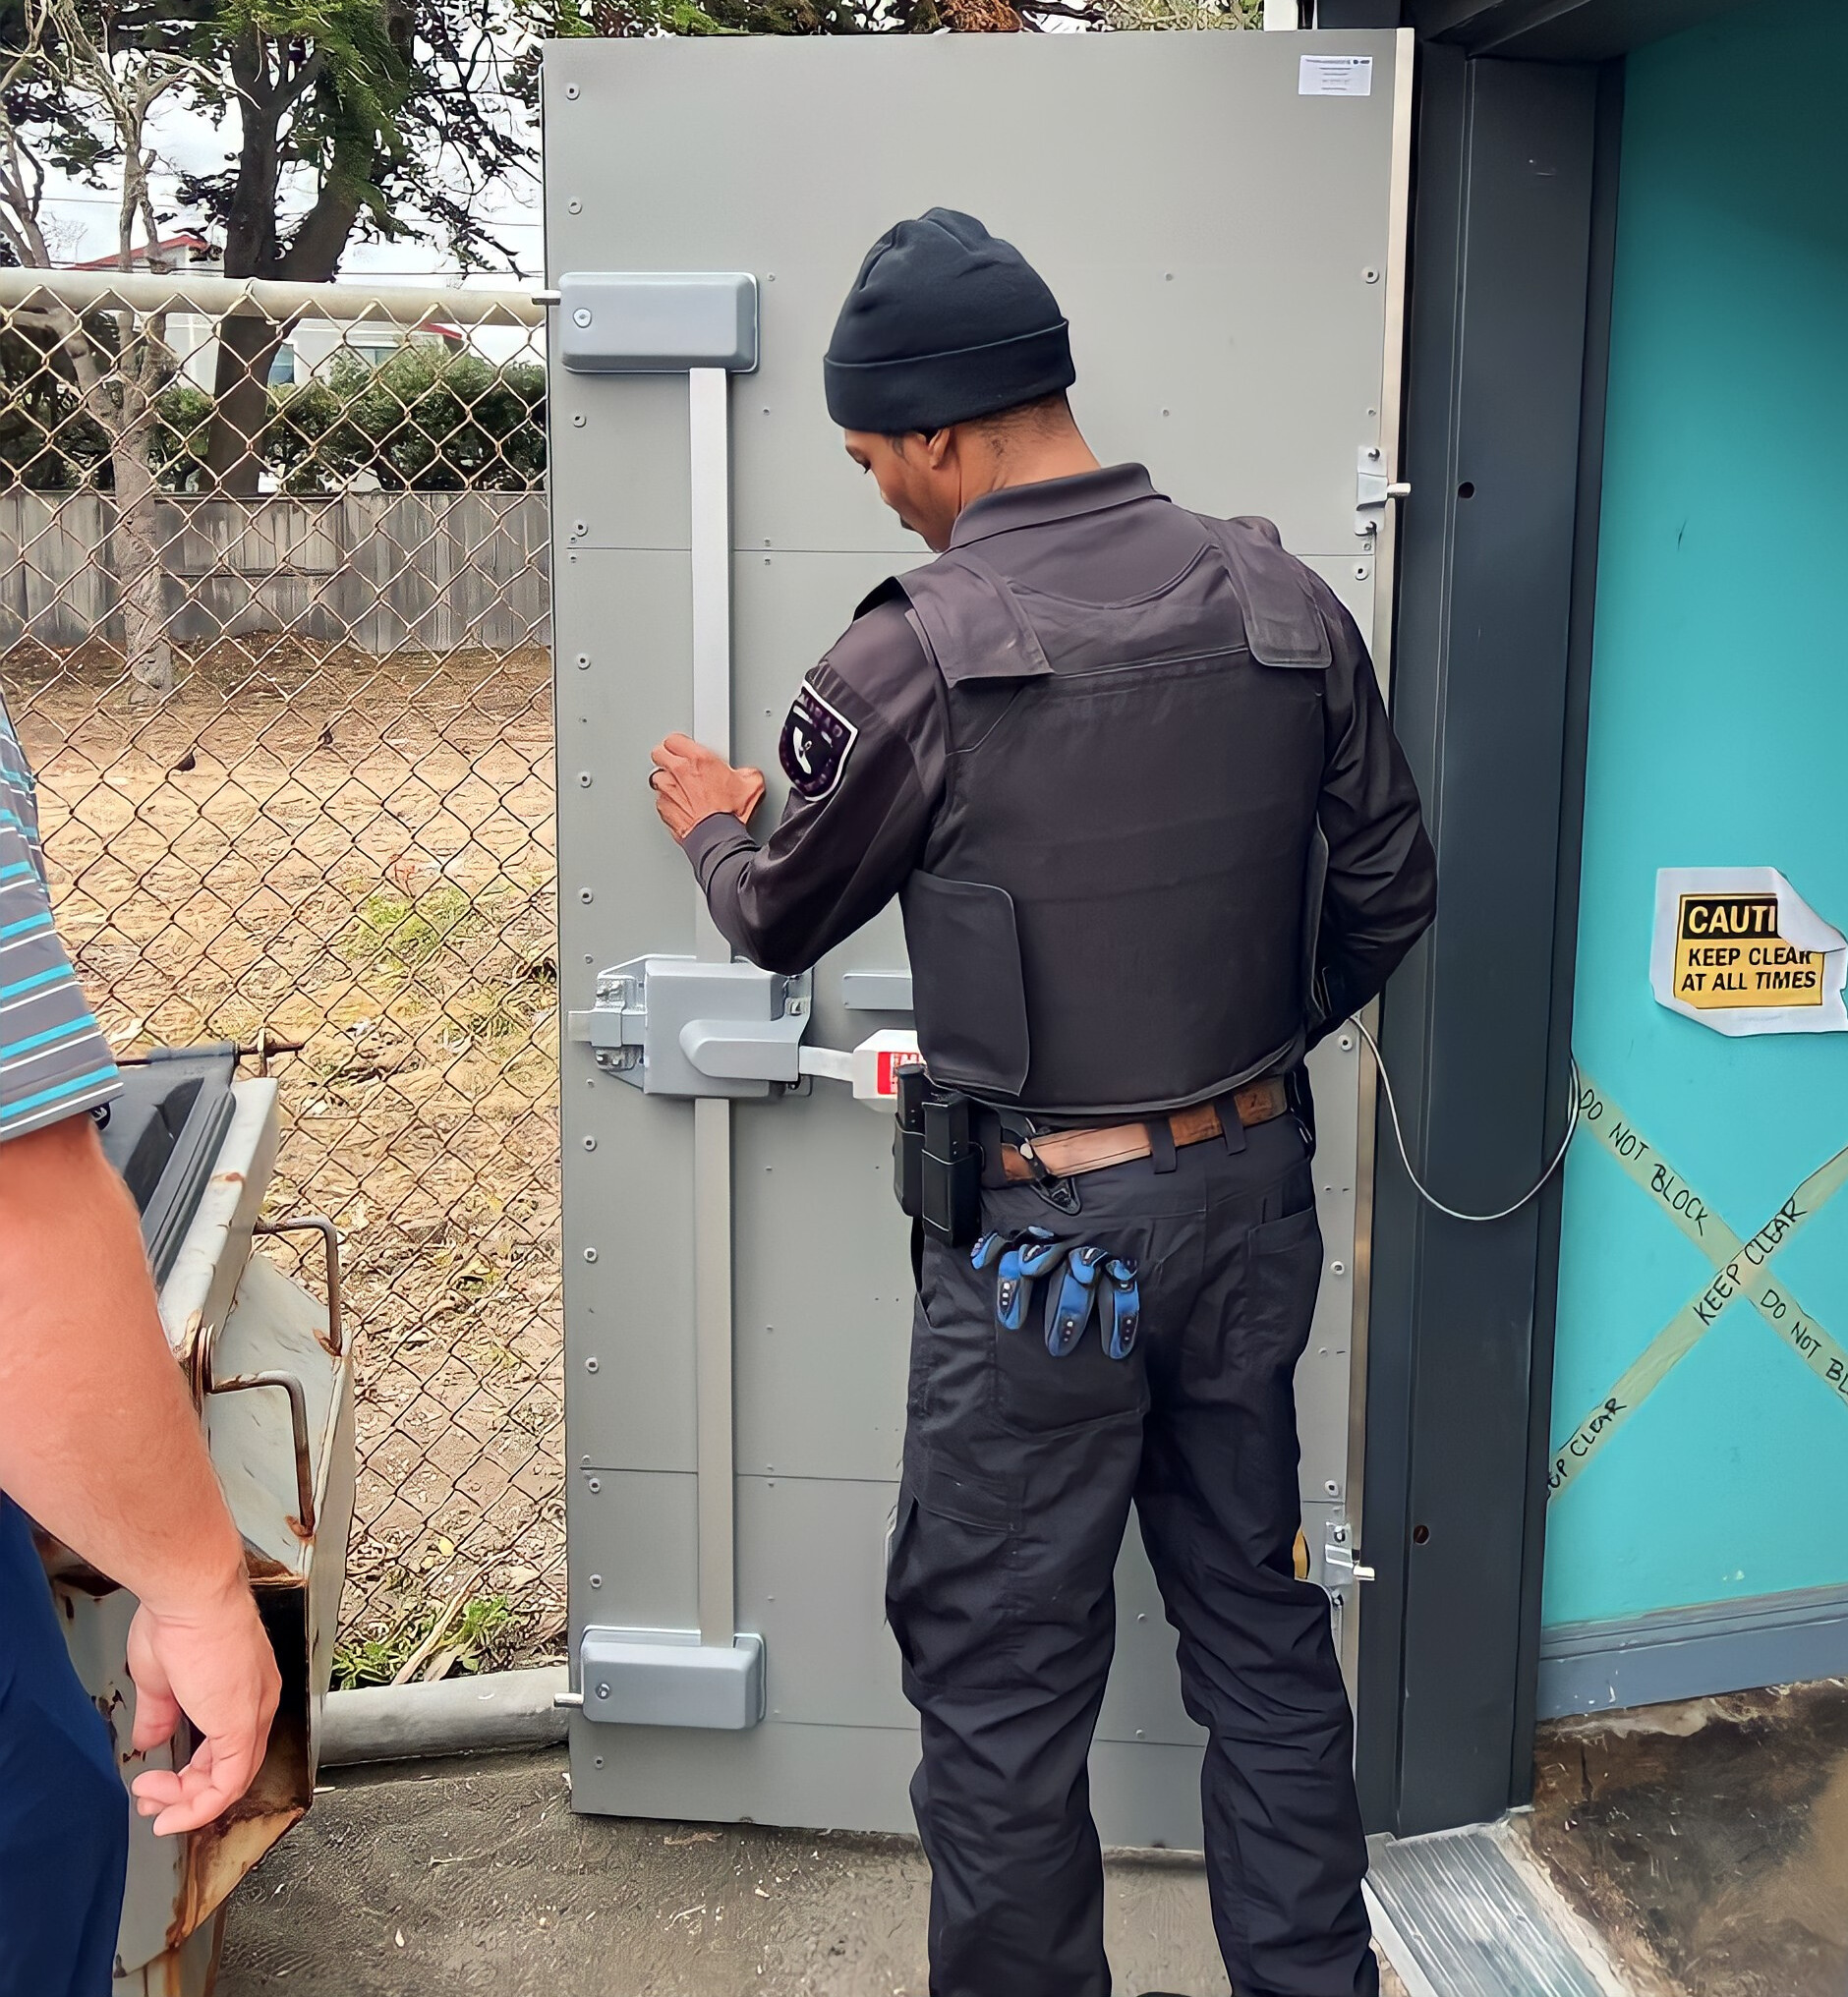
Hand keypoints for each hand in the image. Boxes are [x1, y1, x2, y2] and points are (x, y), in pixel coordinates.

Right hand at [125, 1578, 281, 1835]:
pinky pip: (227, 1785)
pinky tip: (167, 1808)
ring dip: (185, 1801)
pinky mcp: (240, 1726)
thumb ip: (160, 1714)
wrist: (192, 1593)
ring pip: (230, 1781)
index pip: (230, 1745)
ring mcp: (252, 1714)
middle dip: (186, 1793)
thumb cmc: (181, 1615)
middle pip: (231, 1768)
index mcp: (247, 1685)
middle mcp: (258, 1701)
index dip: (194, 1772)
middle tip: (152, 1801)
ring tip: (149, 1801)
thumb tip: (149, 1741)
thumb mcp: (162, 1676)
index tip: (160, 1783)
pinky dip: (197, 1806)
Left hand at [649, 733, 765, 842]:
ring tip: (681, 787)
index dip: (679, 744)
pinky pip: (659, 799)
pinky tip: (682, 805)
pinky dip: (668, 801)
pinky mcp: (663, 808)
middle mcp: (679, 771)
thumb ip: (746, 773)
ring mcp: (667, 790)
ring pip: (657, 776)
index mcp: (698, 759)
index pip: (674, 739)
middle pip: (658, 752)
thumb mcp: (751, 785)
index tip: (685, 749)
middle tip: (678, 763)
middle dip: (667, 756)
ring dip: (667, 780)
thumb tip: (748, 775)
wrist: (718, 838)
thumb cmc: (729, 814)